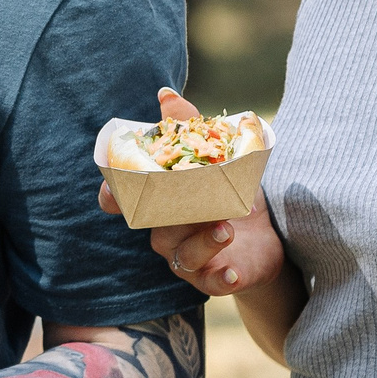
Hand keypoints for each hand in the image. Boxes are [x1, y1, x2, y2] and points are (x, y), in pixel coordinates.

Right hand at [98, 86, 282, 295]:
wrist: (265, 237)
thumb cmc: (229, 193)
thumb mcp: (217, 159)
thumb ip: (190, 128)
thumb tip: (164, 94)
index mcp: (161, 202)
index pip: (124, 202)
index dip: (113, 197)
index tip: (112, 194)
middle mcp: (166, 232)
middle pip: (156, 227)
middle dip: (174, 215)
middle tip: (199, 202)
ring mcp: (188, 257)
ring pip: (181, 255)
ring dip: (202, 243)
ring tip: (225, 228)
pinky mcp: (213, 277)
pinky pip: (209, 283)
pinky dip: (219, 279)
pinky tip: (233, 273)